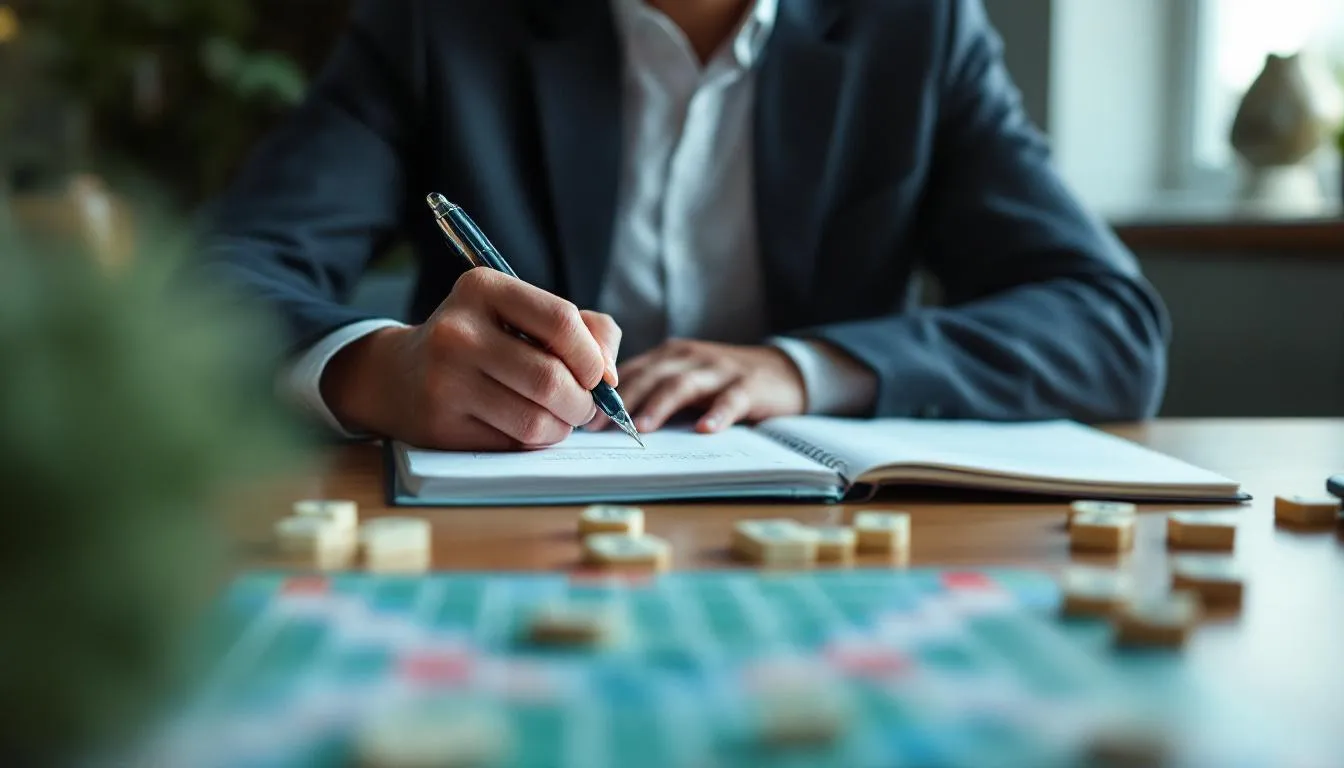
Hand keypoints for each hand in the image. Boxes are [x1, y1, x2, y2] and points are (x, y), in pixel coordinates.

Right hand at [322, 268, 620, 449]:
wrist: (399, 374)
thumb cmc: (483, 341)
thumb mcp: (525, 315)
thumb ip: (586, 330)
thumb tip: (610, 376)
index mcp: (483, 288)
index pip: (561, 321)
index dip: (591, 356)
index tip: (596, 374)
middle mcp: (458, 331)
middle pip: (551, 379)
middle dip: (582, 402)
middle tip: (581, 406)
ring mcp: (445, 380)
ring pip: (535, 420)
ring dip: (560, 427)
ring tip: (555, 417)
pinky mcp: (440, 425)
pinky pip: (512, 444)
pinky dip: (531, 442)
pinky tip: (520, 427)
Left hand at [589, 340, 805, 433]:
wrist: (782, 371)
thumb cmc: (722, 381)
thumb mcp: (684, 378)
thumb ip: (652, 392)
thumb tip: (606, 423)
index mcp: (669, 355)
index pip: (630, 371)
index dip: (604, 394)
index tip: (581, 418)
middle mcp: (689, 356)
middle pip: (650, 376)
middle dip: (622, 401)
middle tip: (600, 426)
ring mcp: (719, 369)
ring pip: (683, 384)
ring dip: (660, 406)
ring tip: (641, 429)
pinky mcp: (749, 384)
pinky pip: (730, 399)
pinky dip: (718, 413)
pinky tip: (705, 430)